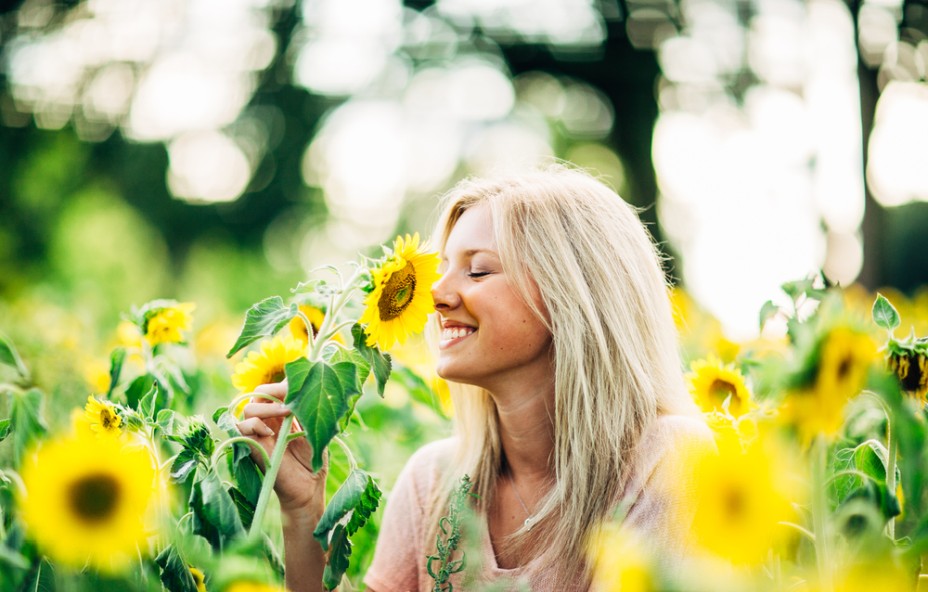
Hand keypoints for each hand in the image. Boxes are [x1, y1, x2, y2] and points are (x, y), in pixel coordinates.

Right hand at [236, 381, 326, 514]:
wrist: (309, 488)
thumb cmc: (313, 459)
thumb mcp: (313, 427)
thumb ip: (306, 408)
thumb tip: (306, 385)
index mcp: (281, 414)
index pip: (273, 389)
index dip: (282, 384)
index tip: (298, 385)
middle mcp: (267, 421)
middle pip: (259, 393)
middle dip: (275, 391)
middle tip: (292, 398)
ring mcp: (258, 434)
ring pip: (249, 407)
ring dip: (268, 407)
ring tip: (287, 413)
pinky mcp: (252, 447)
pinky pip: (241, 427)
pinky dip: (256, 425)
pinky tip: (273, 433)